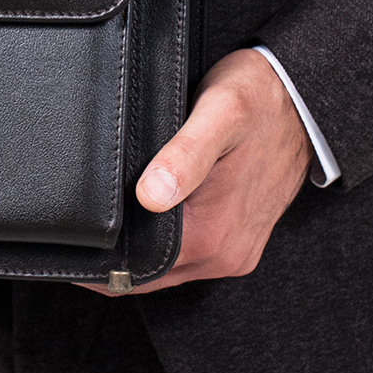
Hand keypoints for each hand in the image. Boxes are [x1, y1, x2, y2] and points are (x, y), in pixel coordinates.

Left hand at [79, 49, 313, 296]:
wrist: (307, 97)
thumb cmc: (259, 98)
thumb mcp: (220, 113)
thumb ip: (185, 155)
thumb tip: (149, 196)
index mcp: (213, 236)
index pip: (136, 270)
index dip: (97, 261)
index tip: (66, 241)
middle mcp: (226, 254)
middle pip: (148, 275)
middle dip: (111, 258)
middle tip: (73, 227)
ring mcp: (234, 250)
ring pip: (167, 266)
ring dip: (137, 249)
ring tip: (102, 217)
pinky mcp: (239, 239)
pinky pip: (188, 254)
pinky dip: (162, 242)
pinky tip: (143, 213)